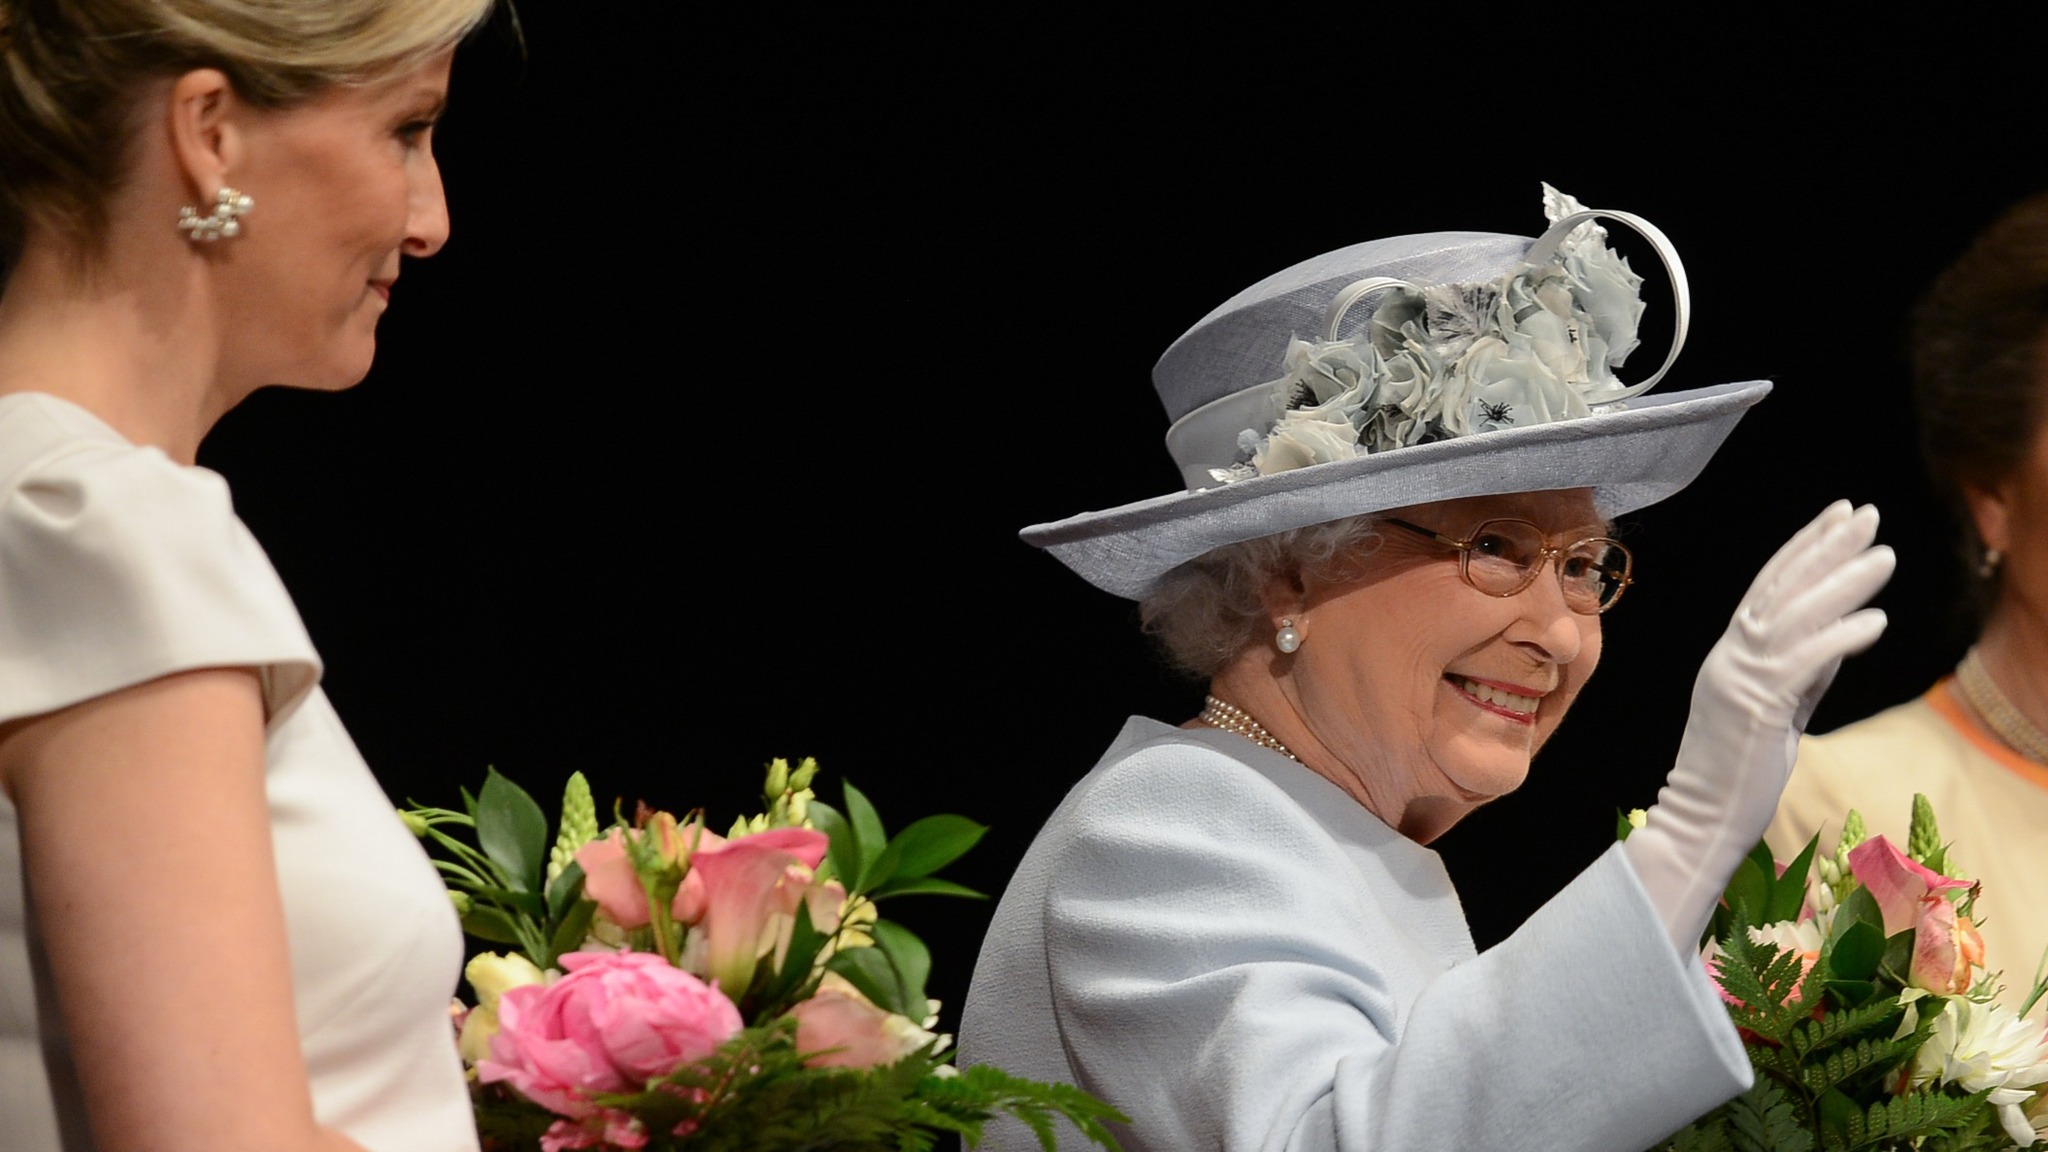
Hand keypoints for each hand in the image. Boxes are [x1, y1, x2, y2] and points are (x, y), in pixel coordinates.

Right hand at [1624, 501, 1894, 948]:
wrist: (1702, 818)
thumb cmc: (1738, 773)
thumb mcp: (1778, 710)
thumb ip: (1804, 672)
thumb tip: (1843, 634)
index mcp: (1730, 655)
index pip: (1769, 589)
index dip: (1804, 549)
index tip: (1838, 518)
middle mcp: (1730, 657)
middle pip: (1780, 590)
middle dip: (1825, 548)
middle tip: (1863, 513)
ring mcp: (1739, 679)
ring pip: (1793, 617)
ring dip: (1842, 583)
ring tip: (1884, 555)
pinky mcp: (1756, 707)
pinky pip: (1802, 663)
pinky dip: (1839, 638)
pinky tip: (1875, 621)